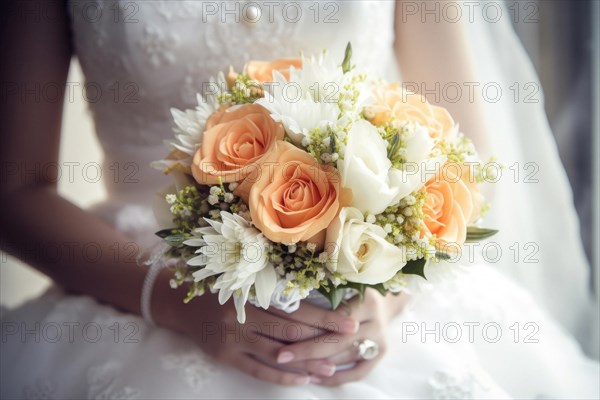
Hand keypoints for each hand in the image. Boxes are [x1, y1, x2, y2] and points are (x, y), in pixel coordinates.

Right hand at [174, 290, 360, 385]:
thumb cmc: (219, 287)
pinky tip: (302, 380)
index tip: (349, 320)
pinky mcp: (225, 357)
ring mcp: (233, 338)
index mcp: (251, 292)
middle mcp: (243, 315)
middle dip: (323, 338)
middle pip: (290, 331)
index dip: (323, 316)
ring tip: (331, 368)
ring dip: (307, 362)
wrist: (179, 304)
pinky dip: (282, 376)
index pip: (294, 308)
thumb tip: (314, 296)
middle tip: (350, 342)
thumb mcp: (244, 280)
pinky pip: (258, 370)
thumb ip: (273, 288)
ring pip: (278, 353)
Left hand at [274, 289, 408, 385]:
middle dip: (307, 350)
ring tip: (291, 367)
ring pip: (345, 358)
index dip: (308, 325)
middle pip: (339, 340)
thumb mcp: (342, 284)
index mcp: (366, 299)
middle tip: (281, 357)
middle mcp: (377, 321)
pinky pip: (356, 374)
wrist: (383, 301)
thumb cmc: (353, 289)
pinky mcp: (380, 356)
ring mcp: (381, 341)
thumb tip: (285, 302)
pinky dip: (334, 379)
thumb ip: (321, 291)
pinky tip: (313, 378)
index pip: (334, 317)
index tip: (280, 330)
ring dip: (317, 365)